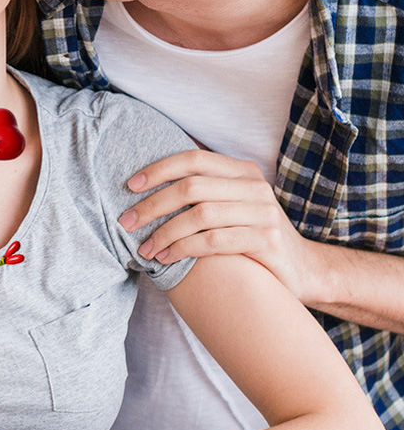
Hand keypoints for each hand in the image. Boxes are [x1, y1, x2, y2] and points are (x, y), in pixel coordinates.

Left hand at [118, 149, 313, 299]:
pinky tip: (166, 258)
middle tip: (126, 222)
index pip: (193, 159)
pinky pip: (213, 241)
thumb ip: (202, 193)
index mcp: (242, 172)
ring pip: (199, 215)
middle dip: (152, 205)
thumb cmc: (251, 238)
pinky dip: (183, 249)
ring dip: (164, 233)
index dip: (158, 170)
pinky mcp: (266, 240)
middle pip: (191, 188)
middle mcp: (254, 187)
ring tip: (144, 249)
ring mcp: (263, 212)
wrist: (302, 270)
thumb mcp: (231, 207)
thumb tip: (147, 187)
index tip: (130, 186)